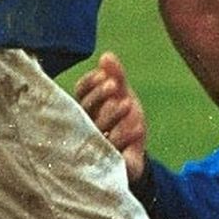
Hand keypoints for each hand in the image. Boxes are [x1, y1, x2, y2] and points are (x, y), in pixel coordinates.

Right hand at [74, 52, 147, 183]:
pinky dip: (125, 137)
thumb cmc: (124, 119)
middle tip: (113, 85)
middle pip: (85, 110)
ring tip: (126, 103)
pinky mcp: (107, 163)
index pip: (80, 92)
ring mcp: (94, 146)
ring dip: (111, 115)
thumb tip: (106, 56)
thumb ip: (116, 75)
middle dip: (99, 96)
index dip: (90, 83)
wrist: (136, 153)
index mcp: (85, 107)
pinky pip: (113, 151)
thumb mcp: (123, 95)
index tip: (104, 74)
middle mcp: (84, 126)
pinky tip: (137, 127)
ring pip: (96, 130)